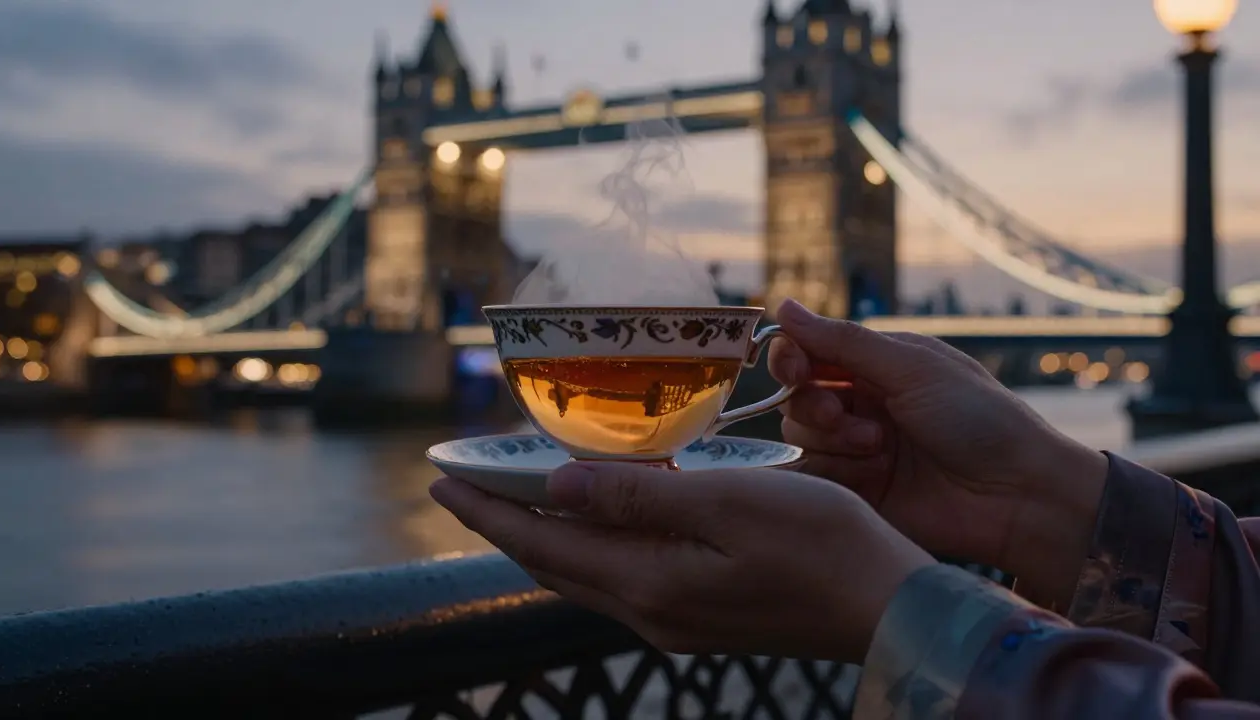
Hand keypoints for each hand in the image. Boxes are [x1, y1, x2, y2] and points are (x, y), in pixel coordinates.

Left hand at [429, 462, 934, 661]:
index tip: (441, 479)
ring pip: (583, 574)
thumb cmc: (822, 544)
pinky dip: (588, 547)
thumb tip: (558, 488)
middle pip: (552, 564)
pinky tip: (594, 525)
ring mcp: (675, 620)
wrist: (890, 608)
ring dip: (542, 537)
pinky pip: (618, 580)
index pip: (542, 541)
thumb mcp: (729, 505)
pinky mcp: (700, 617)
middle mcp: (650, 611)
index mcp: (649, 582)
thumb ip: (639, 497)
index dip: (487, 509)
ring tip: (514, 501)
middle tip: (463, 486)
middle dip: (501, 524)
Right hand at [767, 300, 1107, 607]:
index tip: (794, 370)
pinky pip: (815, 477)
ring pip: (799, 438)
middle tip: (844, 416)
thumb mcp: (913, 368)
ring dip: (833, 441)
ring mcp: (857, 450)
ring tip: (879, 448)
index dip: (790, 359)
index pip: (808, 352)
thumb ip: (844, 341)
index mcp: (877, 366)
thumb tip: (782, 306)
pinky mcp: (858, 492)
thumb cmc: (979, 418)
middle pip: (795, 398)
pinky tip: (877, 473)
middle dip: (813, 405)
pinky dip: (838, 472)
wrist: (1017, 494)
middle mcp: (862, 404)